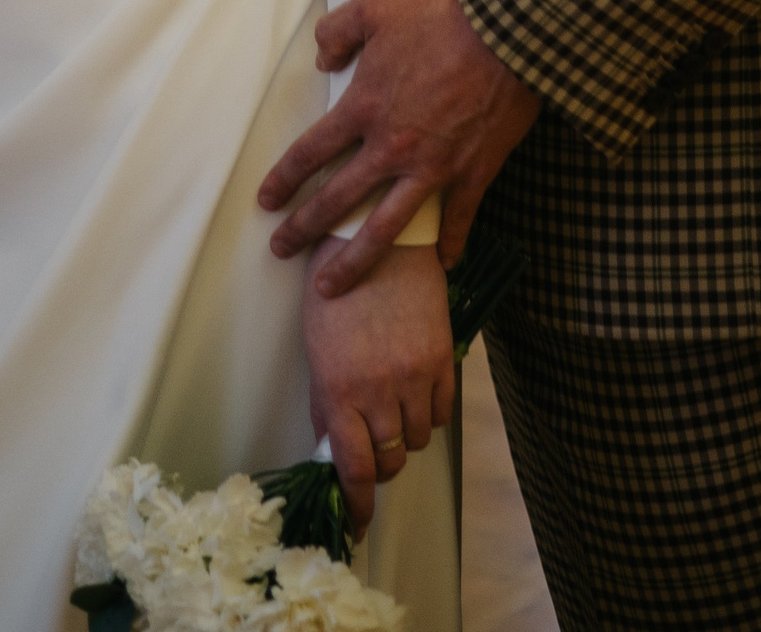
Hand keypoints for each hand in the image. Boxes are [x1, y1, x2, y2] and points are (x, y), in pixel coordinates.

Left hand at [258, 0, 538, 293]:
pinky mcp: (473, 173)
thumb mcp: (375, 5)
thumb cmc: (441, 12)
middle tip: (280, 250)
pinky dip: (450, 245)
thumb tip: (321, 59)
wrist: (509, 30)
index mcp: (365, 106)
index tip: (266, 202)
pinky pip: (458, 220)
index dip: (284, 179)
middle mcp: (392, 146)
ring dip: (355, 261)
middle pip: (337, 200)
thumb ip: (337, 31)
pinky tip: (442, 266)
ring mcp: (433, 167)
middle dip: (304, 228)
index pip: (311, 152)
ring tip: (332, 285)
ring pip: (386, 228)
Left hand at [303, 242, 452, 535]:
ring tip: (392, 408)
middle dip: (381, 464)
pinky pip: (442, 412)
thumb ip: (325, 404)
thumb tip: (328, 451)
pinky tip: (415, 392)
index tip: (357, 523)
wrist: (375, 237)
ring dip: (404, 435)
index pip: (355, 469)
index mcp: (339, 389)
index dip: (358, 505)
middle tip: (373, 450)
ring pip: (418, 439)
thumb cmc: (335, 288)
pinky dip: (429, 413)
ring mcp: (415, 374)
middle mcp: (380, 389)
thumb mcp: (317, 348)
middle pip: (390, 460)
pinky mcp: (443, 358)